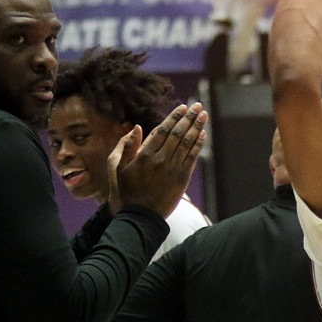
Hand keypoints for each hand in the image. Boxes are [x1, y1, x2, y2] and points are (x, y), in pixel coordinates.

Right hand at [111, 102, 207, 218]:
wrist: (140, 215)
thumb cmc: (127, 190)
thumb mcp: (118, 167)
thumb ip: (126, 146)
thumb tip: (136, 127)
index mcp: (144, 154)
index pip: (163, 130)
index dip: (174, 117)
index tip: (182, 107)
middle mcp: (160, 160)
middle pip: (178, 133)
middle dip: (189, 118)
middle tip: (197, 106)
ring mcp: (172, 169)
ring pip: (187, 144)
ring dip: (196, 127)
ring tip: (203, 115)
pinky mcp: (181, 179)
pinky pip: (191, 158)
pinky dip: (198, 145)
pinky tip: (202, 134)